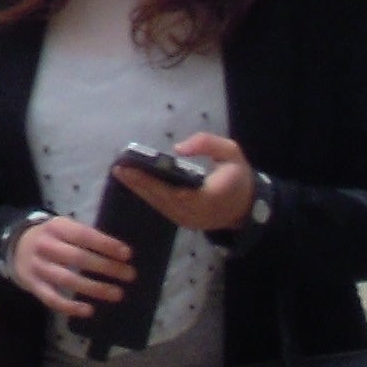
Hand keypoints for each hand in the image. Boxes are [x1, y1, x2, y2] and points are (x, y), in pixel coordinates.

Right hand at [6, 211, 135, 321]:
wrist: (16, 246)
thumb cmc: (52, 238)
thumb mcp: (64, 228)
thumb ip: (86, 236)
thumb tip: (121, 252)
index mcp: (55, 227)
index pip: (83, 235)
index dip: (105, 244)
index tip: (127, 254)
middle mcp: (45, 246)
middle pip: (78, 258)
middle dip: (106, 267)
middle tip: (130, 275)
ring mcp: (38, 266)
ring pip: (67, 279)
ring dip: (94, 288)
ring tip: (118, 294)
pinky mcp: (33, 284)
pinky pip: (52, 298)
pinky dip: (70, 306)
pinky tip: (89, 310)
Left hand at [117, 131, 258, 236]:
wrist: (248, 206)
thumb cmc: (237, 177)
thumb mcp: (231, 153)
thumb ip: (207, 144)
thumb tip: (178, 149)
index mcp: (210, 197)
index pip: (176, 192)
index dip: (152, 182)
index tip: (132, 169)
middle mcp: (197, 212)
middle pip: (162, 199)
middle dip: (139, 183)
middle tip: (119, 168)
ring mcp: (190, 220)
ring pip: (160, 205)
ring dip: (139, 190)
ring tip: (121, 173)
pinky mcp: (185, 222)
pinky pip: (163, 208)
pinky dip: (148, 196)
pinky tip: (135, 184)